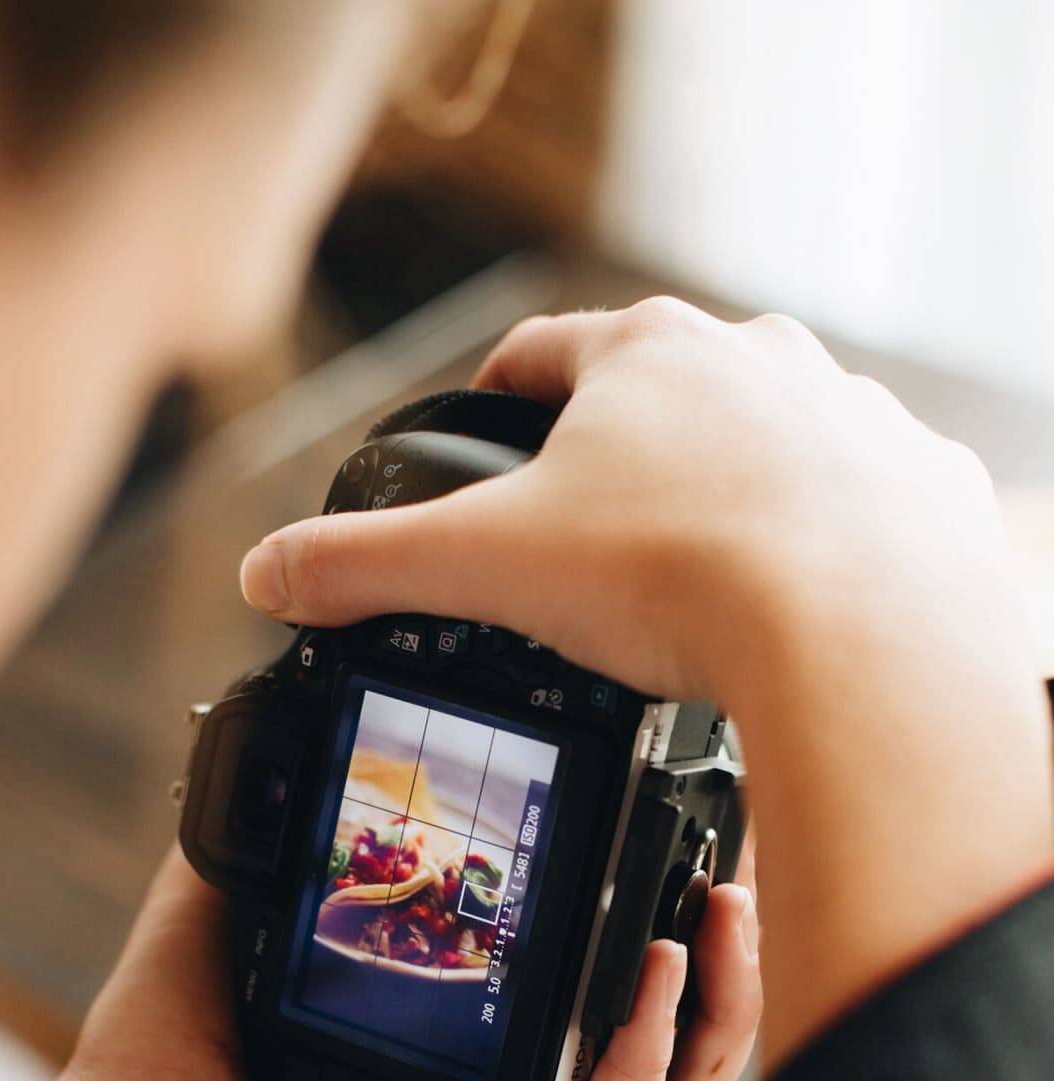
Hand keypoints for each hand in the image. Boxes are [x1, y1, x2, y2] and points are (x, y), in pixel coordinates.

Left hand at [60, 844, 760, 1080]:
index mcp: (466, 1049)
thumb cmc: (165, 1072)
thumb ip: (283, 839)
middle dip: (721, 961)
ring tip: (718, 918)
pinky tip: (648, 985)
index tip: (691, 836)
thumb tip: (299, 737)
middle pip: (661, 1044)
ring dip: (708, 1009)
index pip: (597, 989)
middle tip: (737, 875)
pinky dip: (633, 1067)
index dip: (658, 918)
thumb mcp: (232, 915)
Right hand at [240, 300, 1053, 1068]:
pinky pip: (851, 501)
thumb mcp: (491, 568)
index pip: (543, 351)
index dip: (498, 392)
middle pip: (661, 390)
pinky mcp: (912, 484)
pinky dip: (815, 541)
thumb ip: (368, 566)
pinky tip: (790, 600)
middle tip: (589, 530)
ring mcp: (844, 417)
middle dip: (621, 452)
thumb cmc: (683, 577)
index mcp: (643, 356)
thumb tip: (265, 574)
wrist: (861, 632)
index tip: (486, 426)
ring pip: (764, 441)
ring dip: (726, 487)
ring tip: (693, 574)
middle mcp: (755, 361)